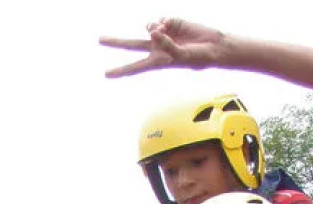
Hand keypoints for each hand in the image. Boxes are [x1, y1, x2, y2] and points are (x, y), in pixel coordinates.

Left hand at [101, 19, 228, 76]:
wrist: (213, 46)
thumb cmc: (199, 57)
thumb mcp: (181, 56)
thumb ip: (166, 45)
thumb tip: (152, 30)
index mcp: (157, 62)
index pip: (135, 67)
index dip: (120, 70)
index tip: (106, 75)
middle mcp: (156, 47)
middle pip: (131, 44)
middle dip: (115, 42)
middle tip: (99, 40)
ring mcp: (162, 34)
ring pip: (148, 27)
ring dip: (154, 28)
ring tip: (164, 32)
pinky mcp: (170, 22)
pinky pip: (160, 20)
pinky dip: (164, 23)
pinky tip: (169, 26)